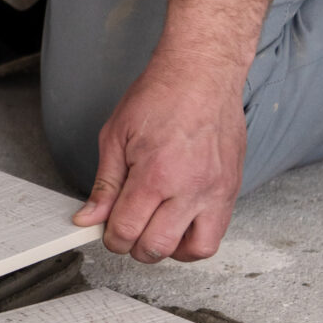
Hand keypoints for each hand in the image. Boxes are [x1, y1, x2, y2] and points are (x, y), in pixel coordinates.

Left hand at [73, 51, 246, 262]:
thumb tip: (89, 218)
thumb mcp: (116, 137)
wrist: (203, 73)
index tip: (109, 229)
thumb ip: (105, 185)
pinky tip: (179, 221)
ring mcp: (216, 191)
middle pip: (158, 248)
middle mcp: (190, 189)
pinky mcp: (232, 189)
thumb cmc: (161, 96)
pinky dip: (196, 236)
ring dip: (171, 249)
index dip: (112, 238)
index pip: (127, 231)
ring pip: (196, 250)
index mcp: (156, 175)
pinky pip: (218, 231)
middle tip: (130, 229)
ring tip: (157, 230)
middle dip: (136, 247)